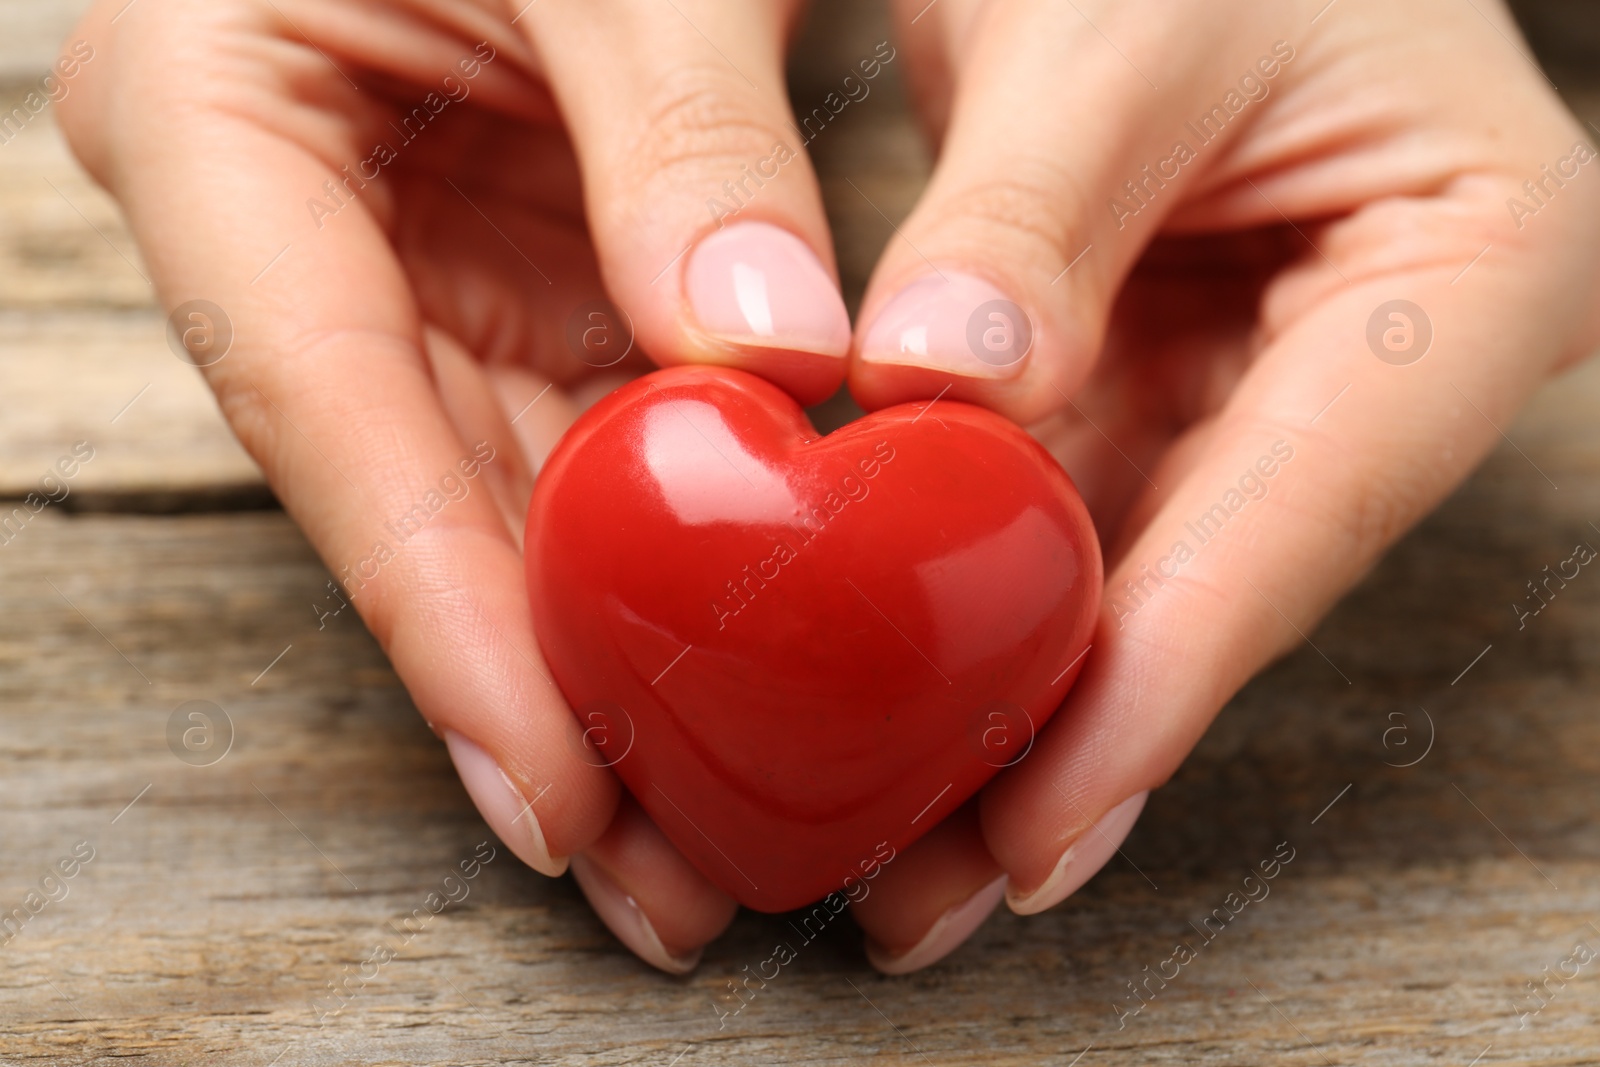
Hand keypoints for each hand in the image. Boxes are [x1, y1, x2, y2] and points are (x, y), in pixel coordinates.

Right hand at [59, 0, 856, 971]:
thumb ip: (685, 130)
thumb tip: (769, 350)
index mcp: (219, 118)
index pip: (323, 403)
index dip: (441, 607)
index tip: (550, 779)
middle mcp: (298, 227)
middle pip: (413, 498)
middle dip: (536, 692)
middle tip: (650, 872)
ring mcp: (411, 267)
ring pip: (505, 499)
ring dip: (605, 662)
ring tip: (697, 827)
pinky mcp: (521, 282)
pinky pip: (586, 445)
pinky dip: (662, 558)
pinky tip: (726, 672)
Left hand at [844, 0, 1599, 971]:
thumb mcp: (1126, 21)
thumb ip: (1034, 209)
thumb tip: (943, 382)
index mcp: (1469, 264)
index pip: (1306, 502)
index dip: (1168, 670)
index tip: (1043, 815)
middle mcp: (1367, 358)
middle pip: (1215, 580)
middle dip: (1072, 740)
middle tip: (941, 888)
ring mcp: (1252, 382)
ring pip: (1125, 574)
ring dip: (1011, 707)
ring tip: (904, 852)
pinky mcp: (1143, 380)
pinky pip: (1054, 517)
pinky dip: (971, 606)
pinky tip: (896, 701)